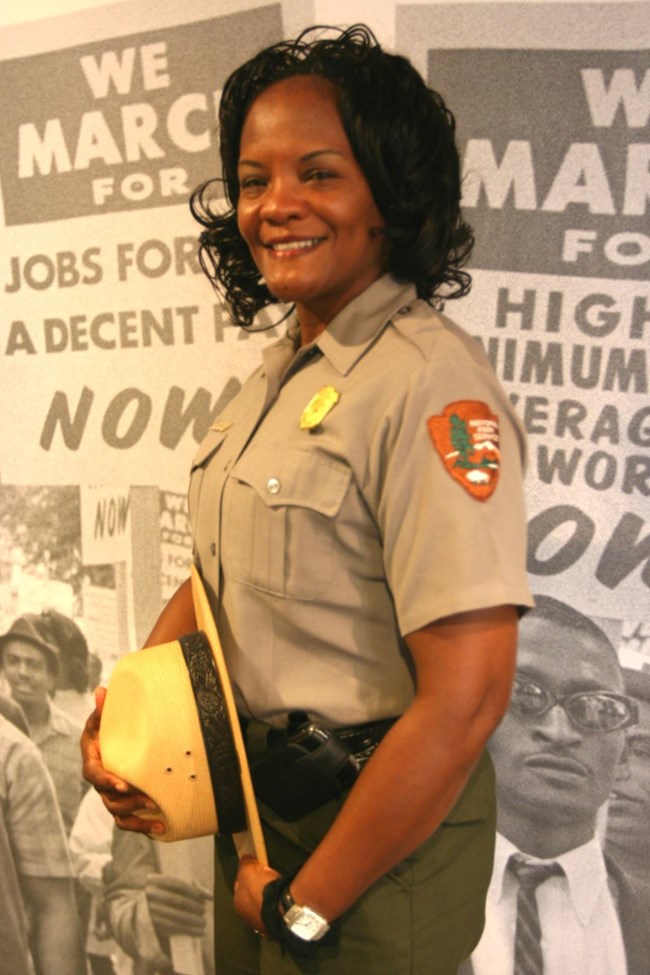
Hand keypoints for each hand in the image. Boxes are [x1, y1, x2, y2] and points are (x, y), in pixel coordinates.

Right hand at [81, 686, 164, 834]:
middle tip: (150, 800)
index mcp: (93, 758)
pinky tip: (161, 829)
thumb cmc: (112, 725)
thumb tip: (101, 691)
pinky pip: (127, 821)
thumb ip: (105, 707)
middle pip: (107, 798)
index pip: (93, 774)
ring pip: (117, 812)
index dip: (107, 781)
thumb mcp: (107, 716)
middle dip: (128, 802)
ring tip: (157, 813)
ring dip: (136, 817)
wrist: (119, 737)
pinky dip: (142, 827)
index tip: (123, 785)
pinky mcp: (123, 802)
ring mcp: (110, 793)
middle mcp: (100, 779)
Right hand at [145, 874, 210, 940]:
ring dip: (191, 921)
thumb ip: (194, 887)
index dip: (193, 890)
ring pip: (174, 917)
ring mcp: (149, 911)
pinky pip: (171, 929)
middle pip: (176, 900)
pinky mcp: (152, 926)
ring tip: (203, 923)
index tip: (206, 897)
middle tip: (203, 910)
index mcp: (154, 880)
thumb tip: (209, 895)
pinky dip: (187, 931)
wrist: (145, 908)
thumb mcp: (176, 886)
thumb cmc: (168, 893)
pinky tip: (198, 932)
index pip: (177, 884)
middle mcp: (150, 894)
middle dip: (193, 906)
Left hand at [233, 855, 280, 934]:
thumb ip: (244, 863)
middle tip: (265, 875)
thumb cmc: (263, 890)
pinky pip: (275, 908)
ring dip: (267, 895)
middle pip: (251, 895)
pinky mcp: (276, 923)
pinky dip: (277, 902)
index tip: (253, 866)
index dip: (246, 873)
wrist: (284, 907)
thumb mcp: (248, 869)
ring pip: (263, 903)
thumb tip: (245, 859)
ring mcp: (262, 922)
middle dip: (257, 886)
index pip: (239, 884)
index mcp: (238, 904)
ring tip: (275, 884)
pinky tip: (282, 894)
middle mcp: (248, 916)